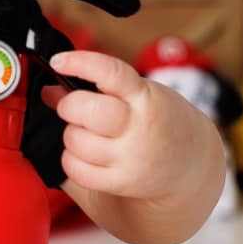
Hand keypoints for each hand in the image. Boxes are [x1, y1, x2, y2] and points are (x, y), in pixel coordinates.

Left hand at [46, 49, 223, 206]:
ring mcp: (130, 156)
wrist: (191, 162)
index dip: (80, 63)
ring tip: (85, 133)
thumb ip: (101, 89)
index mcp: (145, 96)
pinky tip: (83, 154)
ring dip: (71, 134)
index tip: (59, 61)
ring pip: (75, 140)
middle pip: (86, 111)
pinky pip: (77, 170)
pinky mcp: (121, 182)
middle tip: (72, 106)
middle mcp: (138, 127)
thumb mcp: (140, 94)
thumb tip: (50, 90)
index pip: (110, 73)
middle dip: (68, 105)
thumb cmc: (159, 121)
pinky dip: (71, 159)